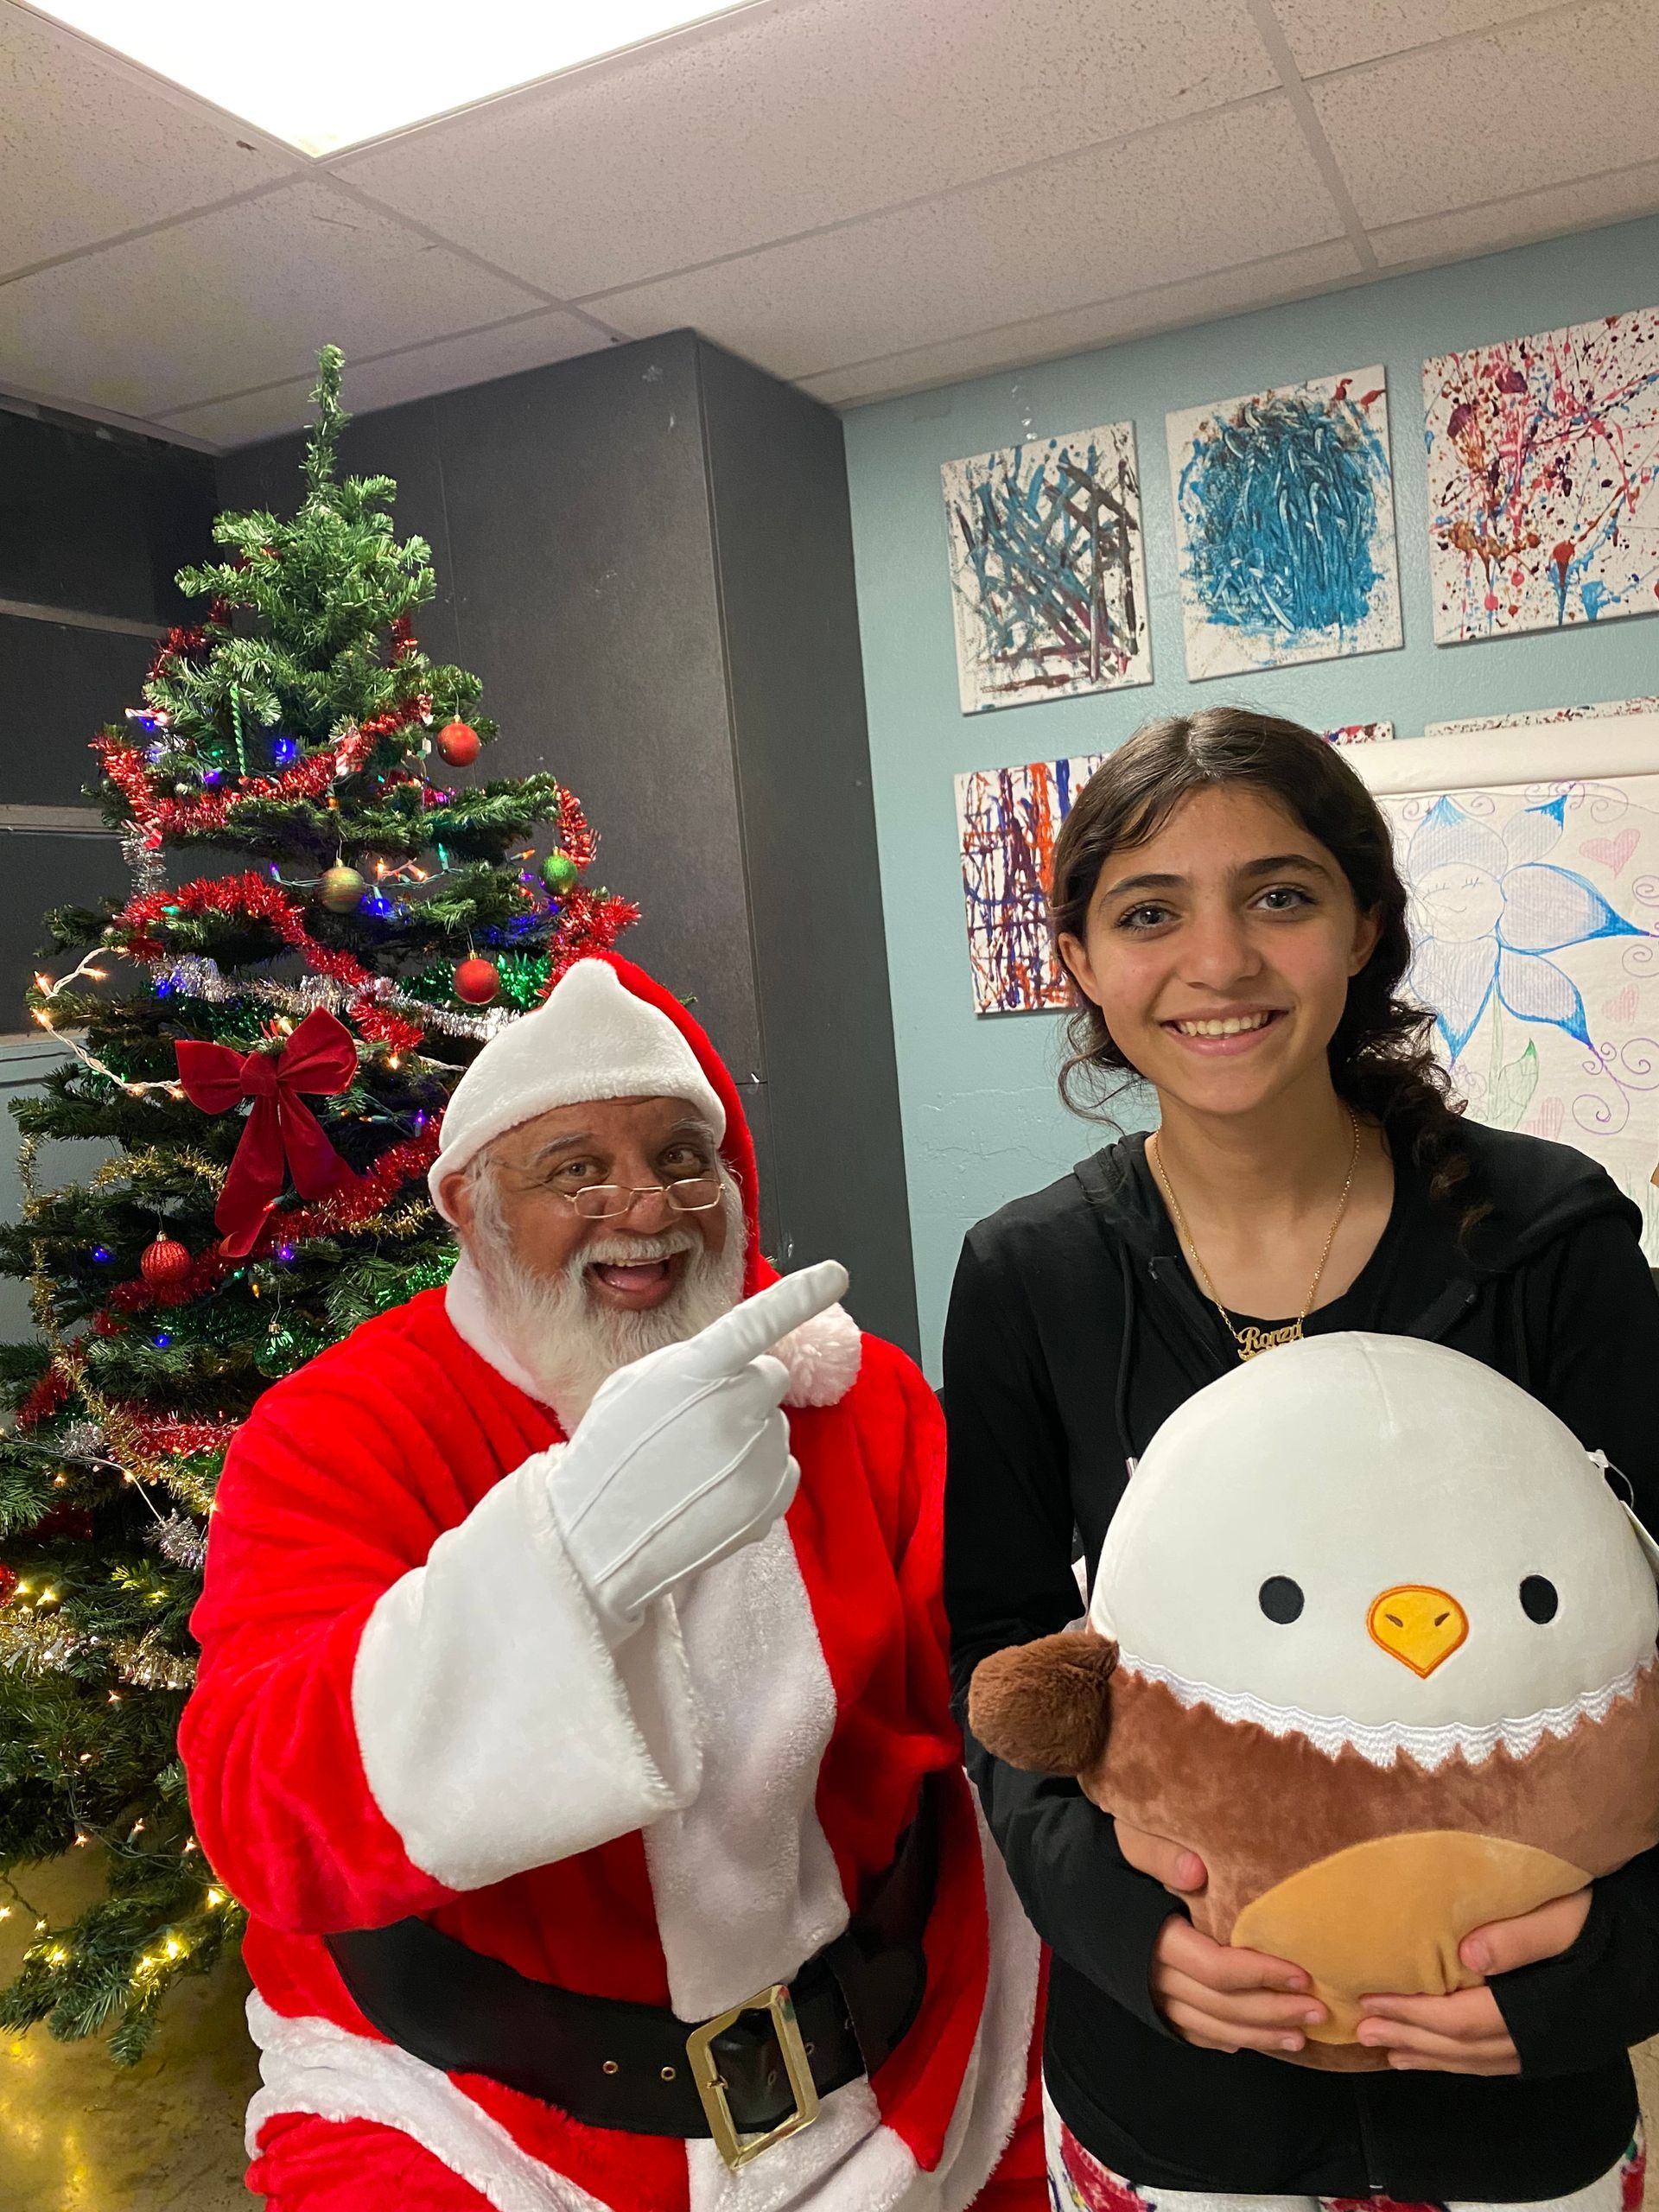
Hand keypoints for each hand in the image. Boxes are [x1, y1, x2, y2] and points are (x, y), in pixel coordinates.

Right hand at [548, 1260, 848, 1640]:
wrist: (596, 1538)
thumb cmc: (611, 1451)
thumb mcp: (635, 1384)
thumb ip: (694, 1362)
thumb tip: (740, 1361)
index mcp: (694, 1371)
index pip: (757, 1321)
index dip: (801, 1294)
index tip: (837, 1274)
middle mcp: (732, 1411)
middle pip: (769, 1376)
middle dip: (743, 1389)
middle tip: (695, 1421)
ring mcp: (754, 1460)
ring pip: (774, 1424)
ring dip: (747, 1435)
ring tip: (693, 1465)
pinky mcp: (769, 1502)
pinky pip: (784, 1468)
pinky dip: (758, 1476)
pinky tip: (713, 1491)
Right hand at [1111, 1821, 1325, 2054]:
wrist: (1063, 1878)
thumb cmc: (1103, 1853)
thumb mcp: (1127, 1839)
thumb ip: (1158, 1852)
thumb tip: (1197, 1871)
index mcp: (1153, 1936)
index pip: (1215, 1969)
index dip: (1262, 1974)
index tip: (1303, 1973)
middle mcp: (1151, 1975)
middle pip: (1222, 2006)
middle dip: (1273, 2012)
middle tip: (1321, 2010)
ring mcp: (1149, 1995)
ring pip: (1211, 2028)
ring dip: (1258, 2035)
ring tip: (1302, 2036)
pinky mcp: (1148, 2003)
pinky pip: (1191, 2033)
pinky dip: (1226, 2040)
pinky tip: (1253, 2040)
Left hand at [1356, 1888, 1590, 2073]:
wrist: (1658, 1940)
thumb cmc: (1611, 1919)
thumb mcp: (1568, 1914)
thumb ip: (1521, 1935)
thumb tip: (1465, 1953)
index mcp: (1539, 2009)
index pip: (1461, 2020)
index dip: (1412, 2014)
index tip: (1369, 2001)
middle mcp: (1541, 2039)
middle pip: (1463, 2048)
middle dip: (1410, 2038)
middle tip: (1361, 2031)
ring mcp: (1549, 2048)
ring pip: (1478, 2062)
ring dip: (1431, 2056)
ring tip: (1389, 2051)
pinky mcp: (1555, 2043)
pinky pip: (1498, 2061)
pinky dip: (1462, 2060)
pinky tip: (1441, 2054)